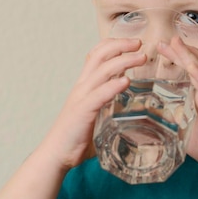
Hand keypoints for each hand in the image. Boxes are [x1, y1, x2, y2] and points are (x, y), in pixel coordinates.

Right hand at [38, 38, 146, 171]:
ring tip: (141, 57)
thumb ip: (109, 106)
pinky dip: (113, 86)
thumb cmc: (76, 137)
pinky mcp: (82, 112)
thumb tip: (130, 108)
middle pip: (100, 56)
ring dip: (124, 61)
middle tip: (140, 43)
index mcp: (84, 86)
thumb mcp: (96, 114)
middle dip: (121, 45)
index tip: (133, 43)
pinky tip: (126, 81)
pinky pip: (99, 95)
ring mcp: (81, 98)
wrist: (56, 155)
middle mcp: (82, 87)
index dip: (114, 44)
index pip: (96, 55)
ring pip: (102, 71)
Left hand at [158, 37, 197, 180]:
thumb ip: (172, 124)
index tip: (162, 49)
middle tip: (163, 41)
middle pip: (196, 64)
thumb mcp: (185, 134)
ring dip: (187, 53)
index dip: (177, 59)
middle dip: (180, 51)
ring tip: (174, 41)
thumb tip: (150, 121)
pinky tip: (189, 61)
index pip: (189, 72)